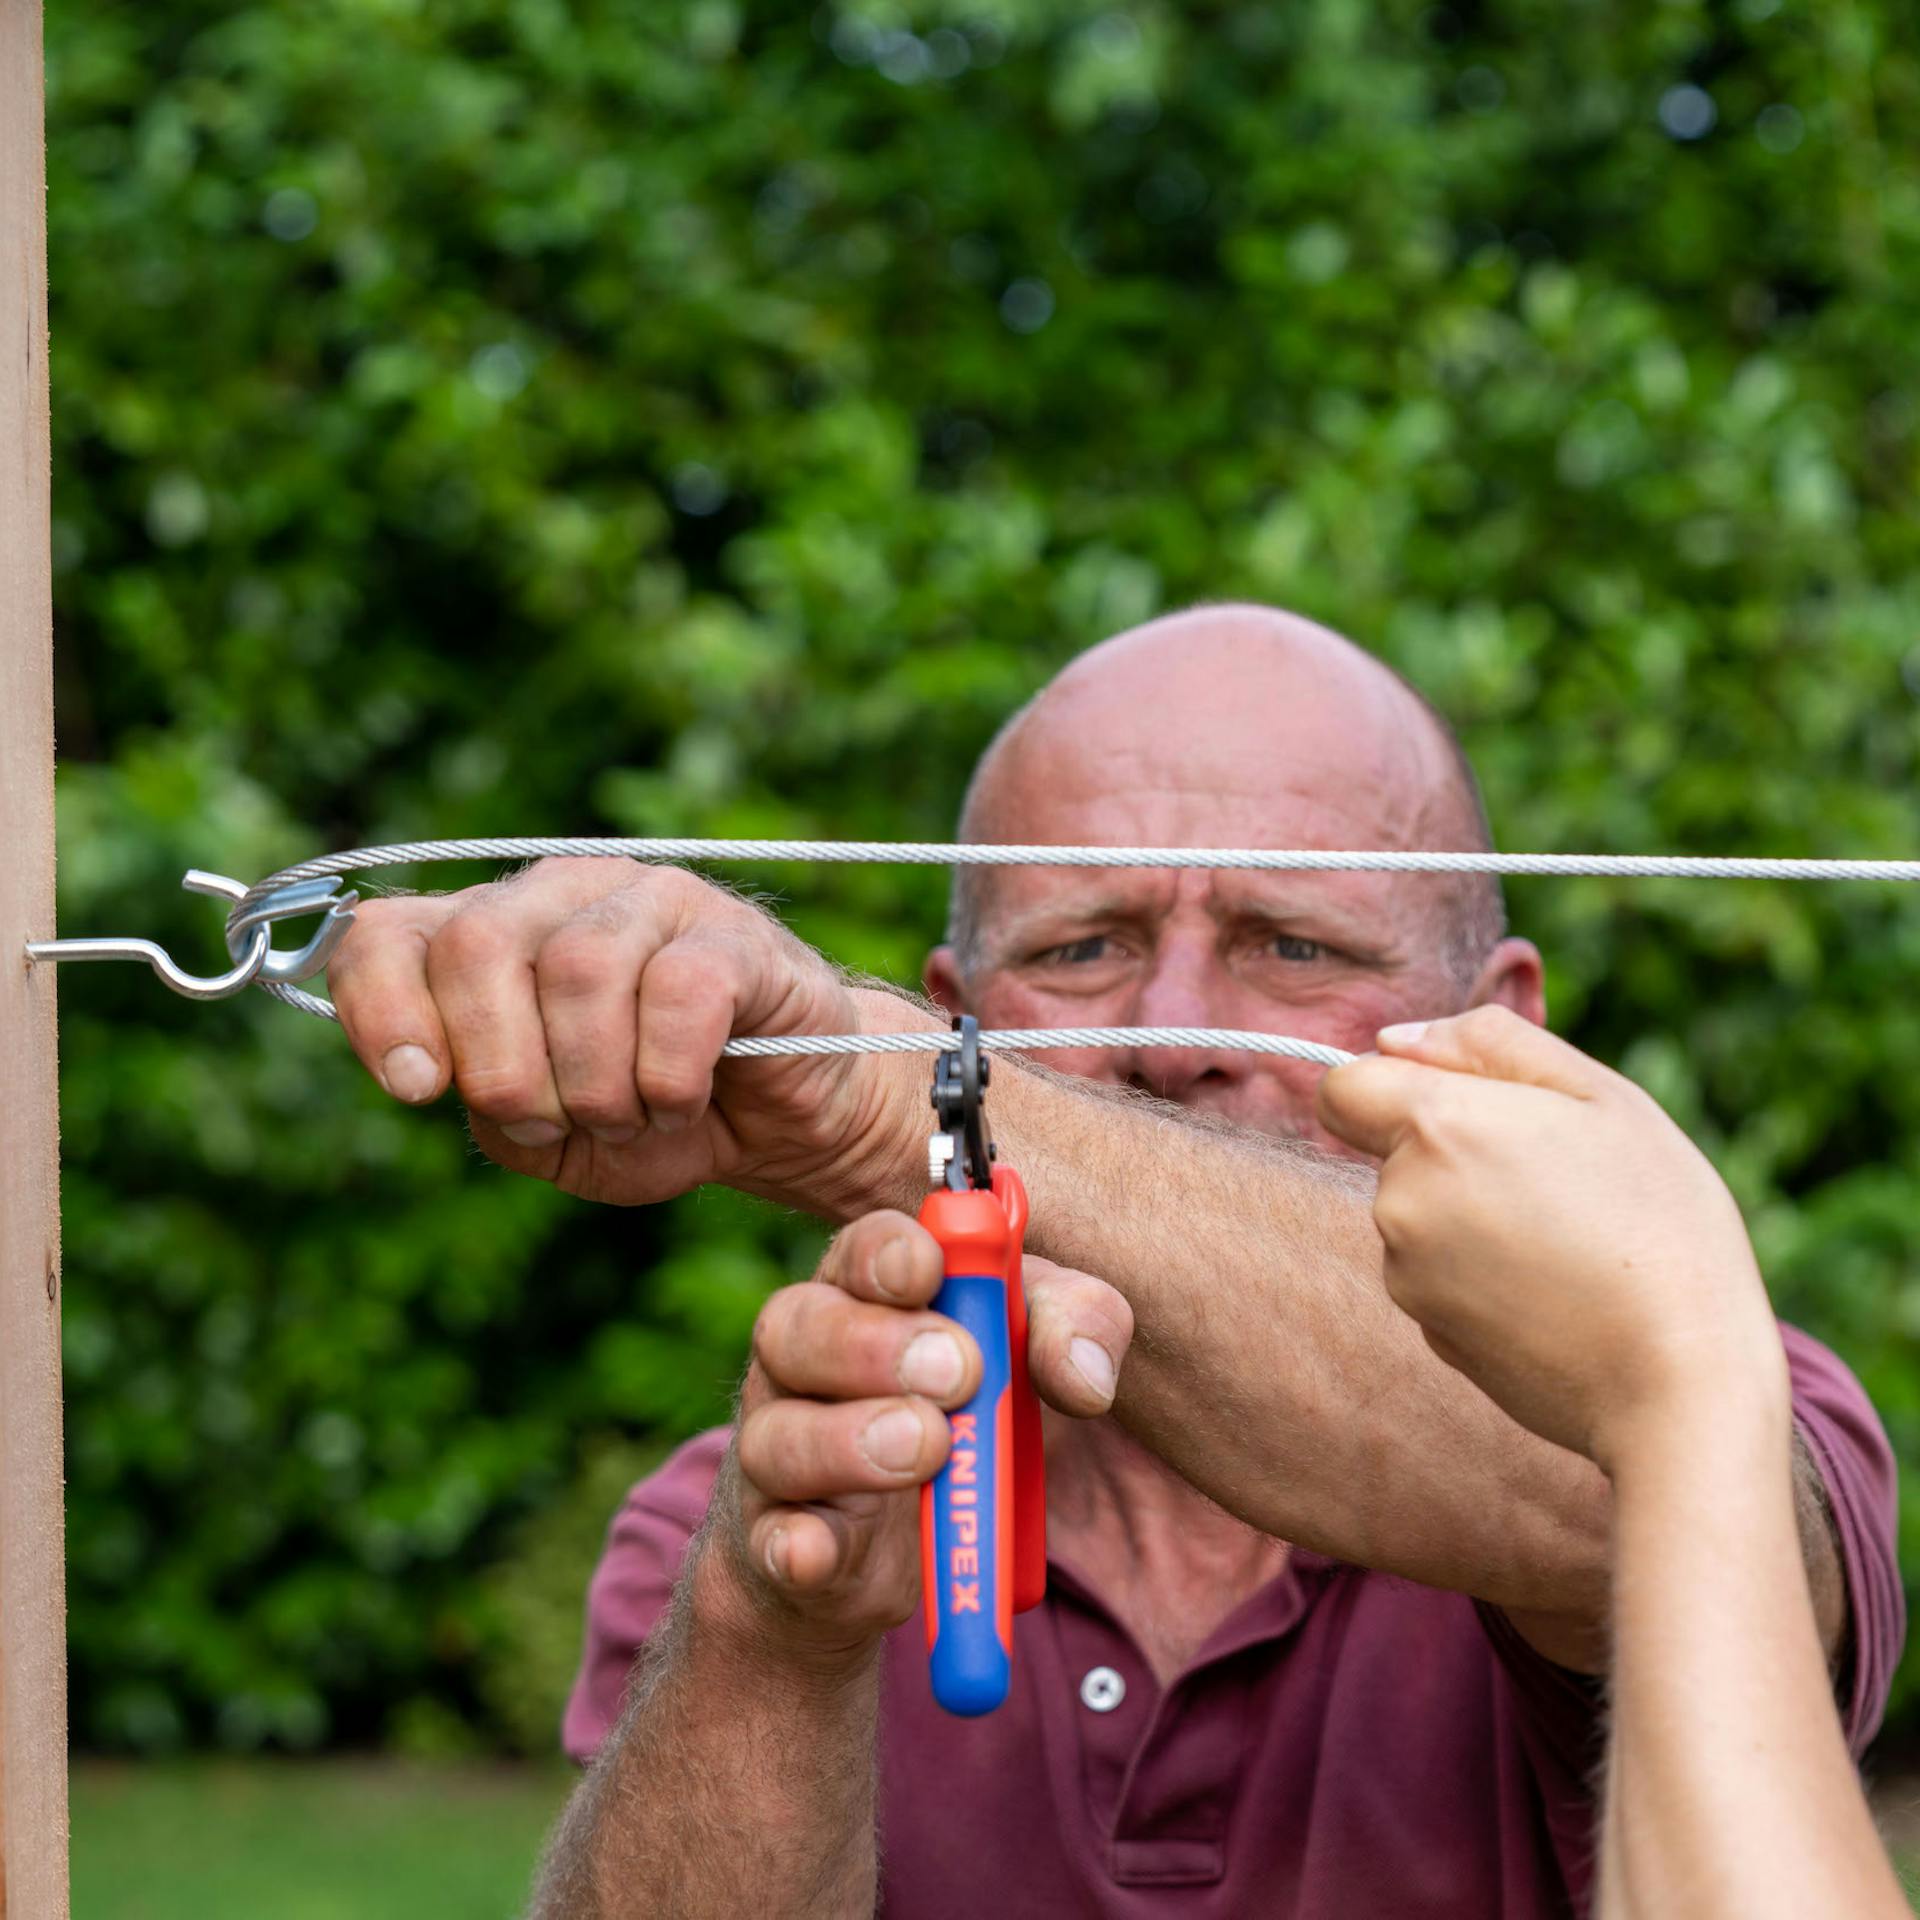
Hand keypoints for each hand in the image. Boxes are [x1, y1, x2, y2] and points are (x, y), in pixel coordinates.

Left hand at [326, 857, 928, 1215]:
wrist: (779, 1125)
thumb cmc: (649, 1120)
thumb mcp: (542, 1139)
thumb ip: (478, 1100)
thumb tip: (433, 1066)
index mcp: (493, 934)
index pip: (390, 932)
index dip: (382, 1007)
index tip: (418, 1089)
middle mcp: (562, 894)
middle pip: (479, 943)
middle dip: (501, 1066)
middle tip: (546, 1126)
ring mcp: (653, 901)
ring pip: (579, 969)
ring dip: (593, 1083)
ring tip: (627, 1120)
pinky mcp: (735, 934)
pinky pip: (679, 991)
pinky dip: (667, 1075)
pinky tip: (679, 1100)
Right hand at [713, 1209, 1132, 1663]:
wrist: (909, 1541)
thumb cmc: (969, 1405)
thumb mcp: (1035, 1350)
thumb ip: (1075, 1331)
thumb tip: (1086, 1376)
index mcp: (863, 1288)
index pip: (859, 1249)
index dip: (889, 1253)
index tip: (932, 1268)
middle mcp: (801, 1357)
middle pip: (797, 1328)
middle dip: (876, 1345)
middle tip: (960, 1371)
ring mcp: (777, 1447)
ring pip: (777, 1435)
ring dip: (850, 1441)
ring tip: (928, 1449)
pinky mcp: (780, 1539)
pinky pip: (772, 1541)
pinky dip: (795, 1547)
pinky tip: (816, 1551)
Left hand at [1315, 1006, 1787, 1470]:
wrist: (1682, 1383)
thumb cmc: (1659, 1223)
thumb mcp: (1600, 1096)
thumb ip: (1487, 1044)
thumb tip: (1394, 1039)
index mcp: (1435, 1124)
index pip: (1342, 1086)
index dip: (1393, 1084)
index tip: (1465, 1105)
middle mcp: (1398, 1199)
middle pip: (1391, 1151)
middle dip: (1454, 1151)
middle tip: (1558, 1179)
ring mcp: (1405, 1274)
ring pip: (1417, 1215)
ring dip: (1469, 1214)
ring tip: (1566, 1241)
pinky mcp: (1426, 1332)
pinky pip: (1437, 1277)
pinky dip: (1480, 1275)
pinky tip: (1553, 1292)